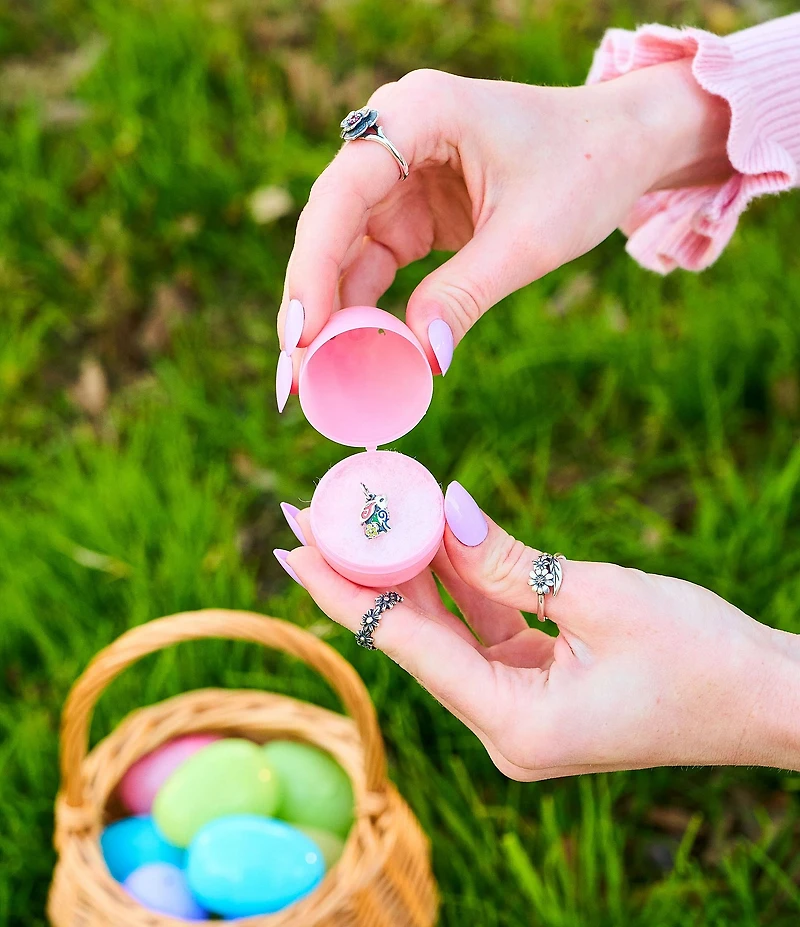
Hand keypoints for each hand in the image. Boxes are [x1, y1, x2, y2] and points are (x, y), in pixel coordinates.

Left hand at [275, 485, 799, 779]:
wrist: (770, 701)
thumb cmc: (703, 655)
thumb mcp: (599, 595)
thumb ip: (507, 557)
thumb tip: (439, 508)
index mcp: (515, 725)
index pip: (404, 645)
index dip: (342, 588)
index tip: (290, 541)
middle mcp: (504, 730)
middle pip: (414, 638)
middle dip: (366, 573)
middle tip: (315, 512)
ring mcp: (519, 712)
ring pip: (445, 632)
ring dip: (411, 573)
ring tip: (365, 513)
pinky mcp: (537, 691)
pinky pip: (482, 632)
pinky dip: (459, 585)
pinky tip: (428, 538)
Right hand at [276, 59, 731, 407]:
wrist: (625, 145)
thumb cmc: (587, 168)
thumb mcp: (529, 236)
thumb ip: (467, 293)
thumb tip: (419, 358)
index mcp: (419, 114)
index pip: (343, 195)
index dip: (313, 267)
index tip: (303, 335)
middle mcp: (394, 139)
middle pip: (330, 228)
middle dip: (311, 303)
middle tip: (294, 375)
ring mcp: (399, 178)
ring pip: (345, 253)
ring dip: (332, 316)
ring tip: (314, 379)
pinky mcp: (412, 213)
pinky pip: (374, 266)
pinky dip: (366, 311)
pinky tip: (355, 355)